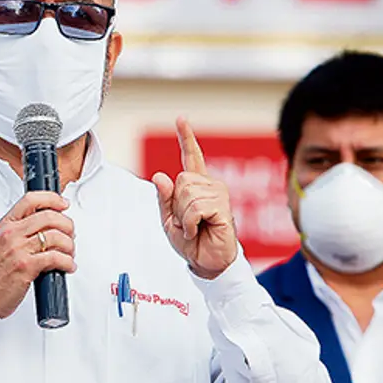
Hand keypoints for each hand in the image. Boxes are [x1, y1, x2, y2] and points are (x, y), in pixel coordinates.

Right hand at [0, 191, 75, 317]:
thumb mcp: (4, 243)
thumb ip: (23, 231)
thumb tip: (50, 225)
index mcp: (7, 225)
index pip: (30, 200)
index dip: (52, 199)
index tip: (63, 204)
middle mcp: (12, 234)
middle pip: (49, 216)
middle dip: (67, 225)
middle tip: (70, 235)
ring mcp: (18, 249)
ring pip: (56, 236)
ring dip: (70, 246)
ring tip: (69, 254)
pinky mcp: (26, 266)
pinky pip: (56, 257)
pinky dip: (67, 262)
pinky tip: (67, 266)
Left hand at [152, 117, 237, 279]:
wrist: (206, 262)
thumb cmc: (191, 242)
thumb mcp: (169, 219)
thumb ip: (164, 198)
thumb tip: (160, 176)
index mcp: (196, 186)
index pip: (191, 157)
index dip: (186, 138)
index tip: (181, 120)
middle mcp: (210, 185)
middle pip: (181, 180)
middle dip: (177, 205)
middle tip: (186, 223)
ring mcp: (218, 194)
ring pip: (187, 194)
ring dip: (184, 217)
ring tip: (194, 228)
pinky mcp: (223, 207)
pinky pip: (195, 207)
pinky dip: (189, 223)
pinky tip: (197, 230)